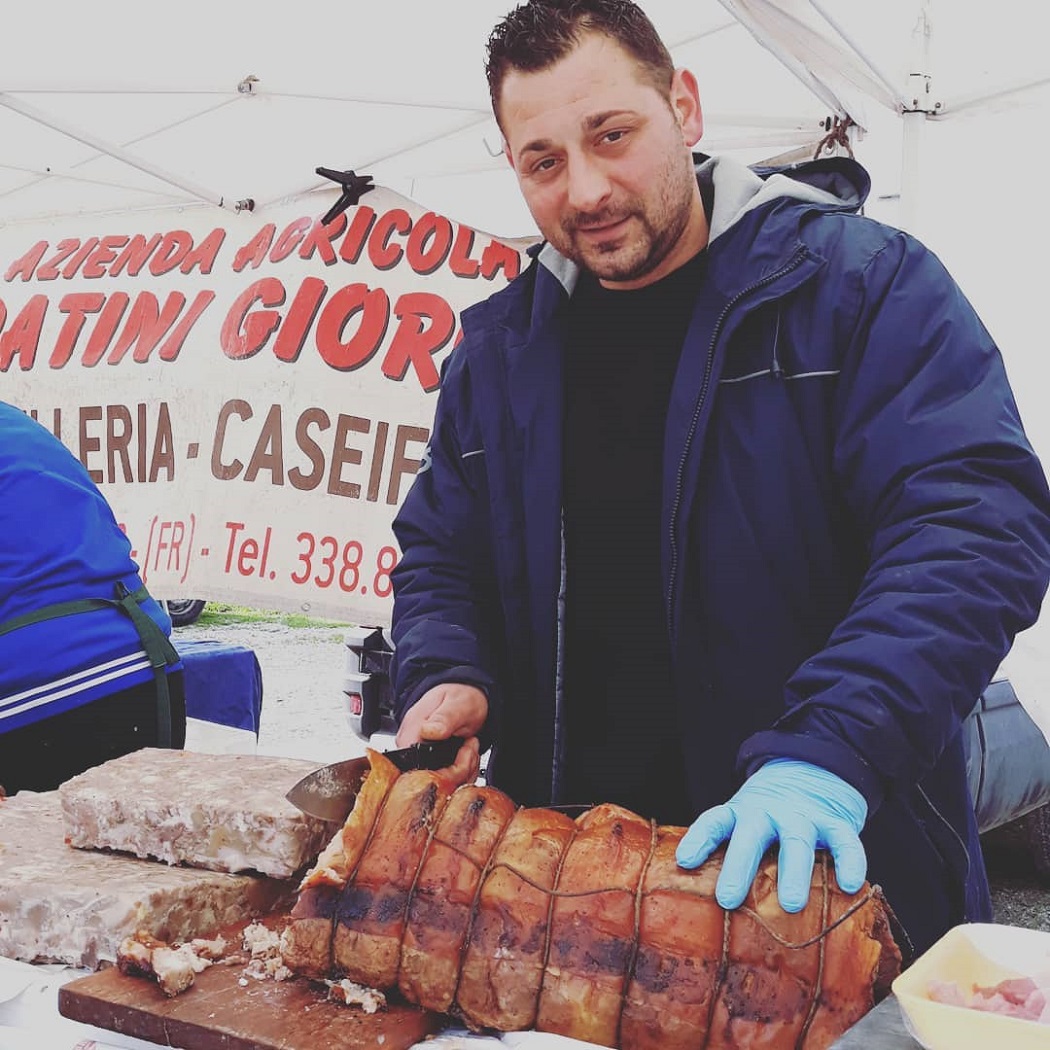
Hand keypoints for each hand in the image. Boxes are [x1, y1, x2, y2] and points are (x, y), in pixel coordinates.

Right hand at [396, 682, 487, 786]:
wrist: (465, 696)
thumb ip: (444, 718)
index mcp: (412, 730)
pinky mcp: (430, 763)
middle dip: (458, 771)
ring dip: (463, 771)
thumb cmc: (460, 697)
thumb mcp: (457, 704)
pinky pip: (445, 781)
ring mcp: (419, 756)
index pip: (414, 767)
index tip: (462, 754)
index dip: (441, 770)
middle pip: (428, 779)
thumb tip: (426, 731)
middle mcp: (410, 745)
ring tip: (470, 749)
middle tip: (471, 750)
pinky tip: (467, 756)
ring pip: (439, 784)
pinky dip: (462, 773)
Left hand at [675, 759, 867, 912]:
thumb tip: (704, 910)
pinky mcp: (835, 823)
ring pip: (796, 841)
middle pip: (751, 835)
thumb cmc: (769, 817)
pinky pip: (844, 841)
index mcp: (741, 813)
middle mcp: (768, 813)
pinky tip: (850, 885)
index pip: (715, 821)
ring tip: (791, 904)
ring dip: (793, 872)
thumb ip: (730, 855)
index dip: (699, 839)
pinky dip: (850, 861)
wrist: (811, 772)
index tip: (685, 861)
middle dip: (739, 866)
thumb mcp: (744, 823)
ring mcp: (802, 816)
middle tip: (728, 898)